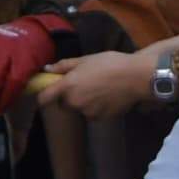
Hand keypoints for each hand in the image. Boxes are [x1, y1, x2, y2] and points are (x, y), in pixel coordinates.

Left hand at [32, 43, 167, 122]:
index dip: (43, 96)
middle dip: (68, 97)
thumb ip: (63, 66)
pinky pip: (92, 114)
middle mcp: (74, 102)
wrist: (136, 77)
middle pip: (63, 104)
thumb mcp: (84, 60)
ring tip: (98, 89)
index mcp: (68, 86)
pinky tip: (107, 97)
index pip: (44, 99)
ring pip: (79, 109)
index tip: (46, 92)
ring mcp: (87, 112)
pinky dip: (96, 108)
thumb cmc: (110, 64)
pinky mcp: (100, 118)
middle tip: (81, 85)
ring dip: (83, 102)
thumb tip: (47, 69)